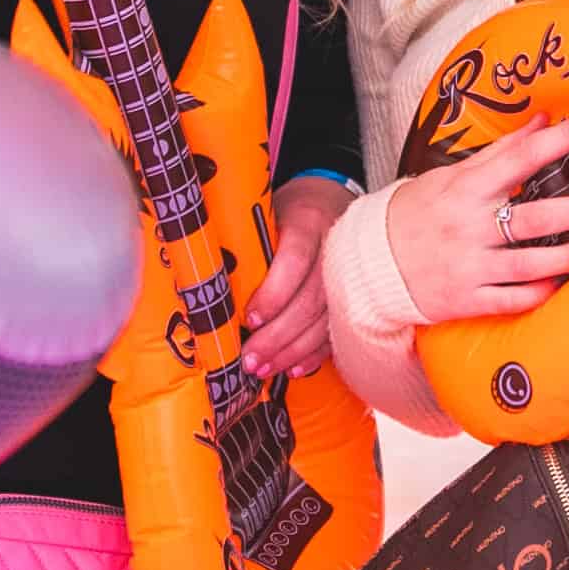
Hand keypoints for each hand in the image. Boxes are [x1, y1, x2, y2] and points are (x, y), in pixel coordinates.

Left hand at [243, 177, 353, 378]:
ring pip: (324, 320)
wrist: (329, 200)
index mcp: (308, 221)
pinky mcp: (353, 295)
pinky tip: (295, 368)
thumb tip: (215, 283)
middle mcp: (334, 249)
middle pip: (310, 299)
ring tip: (265, 369)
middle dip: (278, 335)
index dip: (274, 293)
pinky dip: (316, 353)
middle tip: (251, 360)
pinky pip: (337, 330)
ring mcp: (349, 274)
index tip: (250, 319)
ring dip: (293, 350)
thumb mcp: (266, 213)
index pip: (295, 260)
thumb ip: (250, 244)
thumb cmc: (287, 211)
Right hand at [385, 112, 568, 322]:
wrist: (371, 263)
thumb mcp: (452, 175)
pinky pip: (513, 300)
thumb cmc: (417, 211)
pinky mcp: (468, 299)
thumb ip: (500, 152)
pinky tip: (563, 282)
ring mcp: (469, 266)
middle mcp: (470, 227)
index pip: (522, 157)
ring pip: (531, 264)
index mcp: (466, 188)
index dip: (563, 138)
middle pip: (536, 218)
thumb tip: (542, 120)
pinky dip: (541, 292)